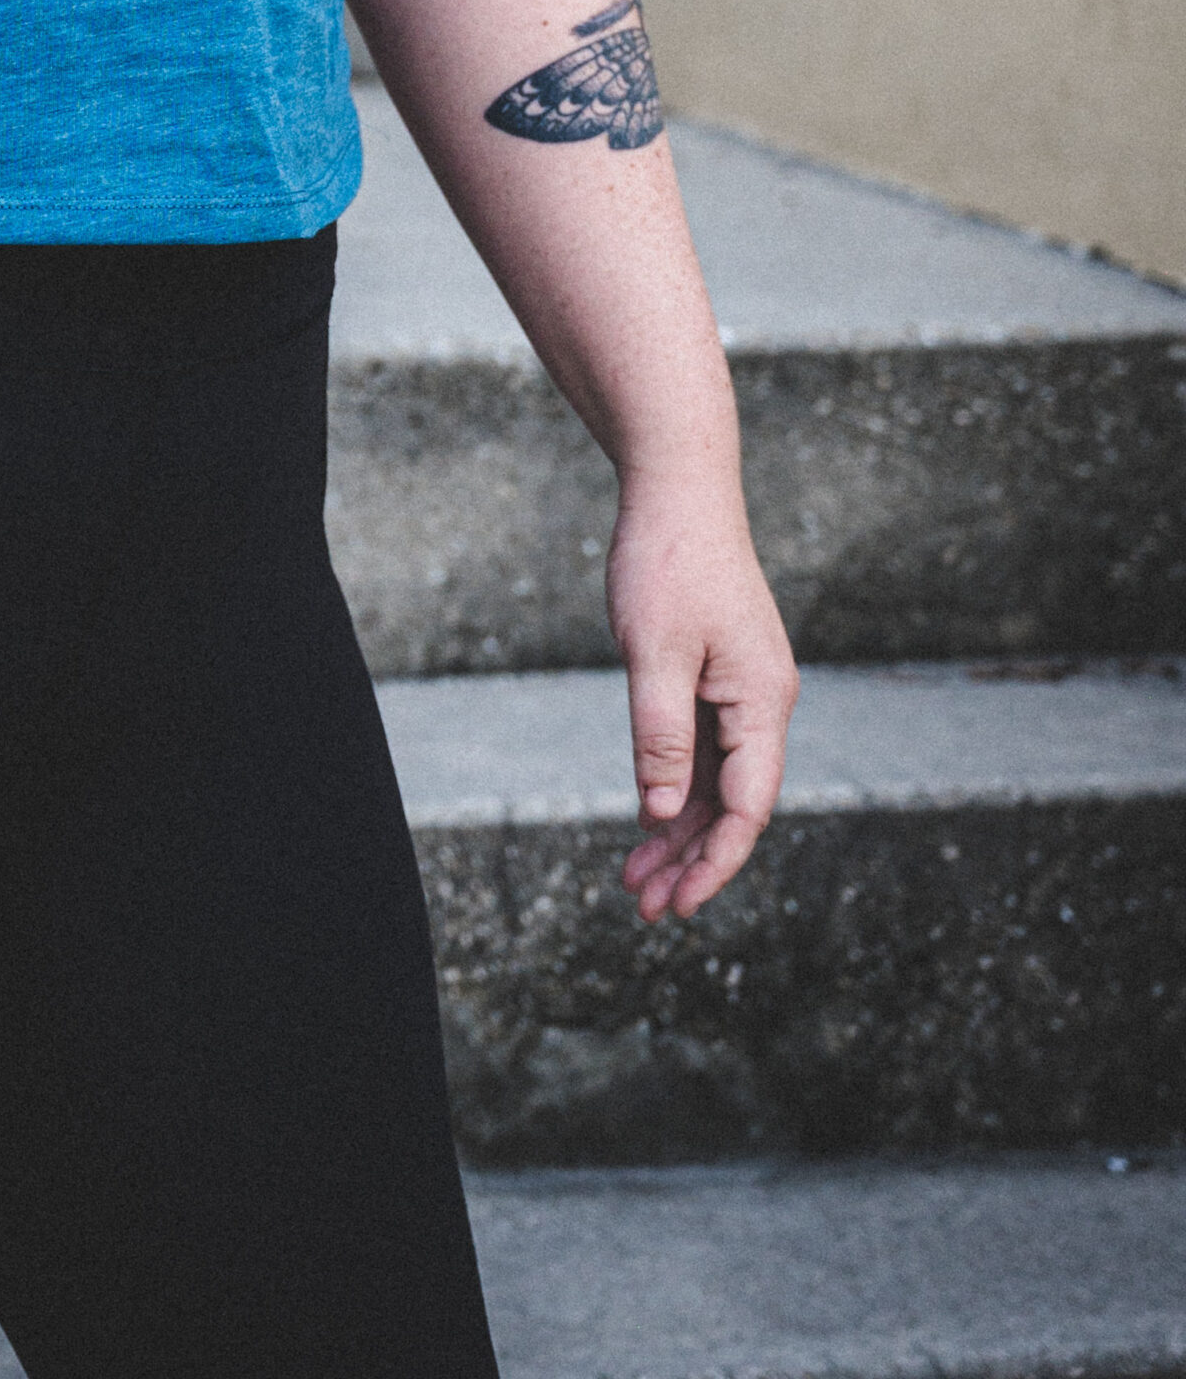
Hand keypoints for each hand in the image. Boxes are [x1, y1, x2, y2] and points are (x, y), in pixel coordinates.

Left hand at [605, 479, 797, 921]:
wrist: (677, 490)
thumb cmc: (667, 563)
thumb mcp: (654, 653)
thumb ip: (660, 734)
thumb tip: (659, 811)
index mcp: (762, 701)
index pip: (746, 807)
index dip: (714, 863)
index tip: (678, 905)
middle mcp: (761, 702)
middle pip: (733, 804)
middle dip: (692, 861)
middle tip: (645, 908)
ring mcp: (740, 688)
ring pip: (714, 781)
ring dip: (678, 831)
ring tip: (636, 880)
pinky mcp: (716, 674)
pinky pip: (701, 748)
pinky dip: (673, 785)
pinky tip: (647, 819)